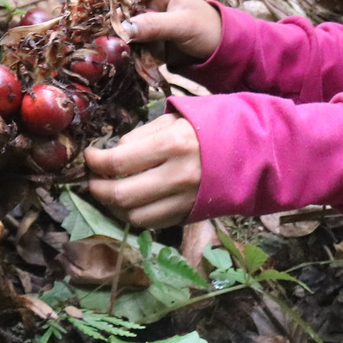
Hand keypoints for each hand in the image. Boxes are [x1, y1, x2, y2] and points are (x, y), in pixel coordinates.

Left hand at [84, 113, 201, 228]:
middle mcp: (177, 177)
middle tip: (92, 179)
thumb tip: (114, 153)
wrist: (253, 150)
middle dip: (97, 188)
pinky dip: (134, 215)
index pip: (118, 163)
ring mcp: (184, 200)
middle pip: (121, 195)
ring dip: (113, 207)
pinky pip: (152, 223)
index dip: (95, 162)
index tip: (89, 157)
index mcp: (172, 145)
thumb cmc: (211, 126)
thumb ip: (141, 136)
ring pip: (134, 216)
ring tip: (109, 192)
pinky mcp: (189, 215)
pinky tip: (130, 202)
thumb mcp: (175, 119)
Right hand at [118, 0, 221, 63]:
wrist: (221, 52)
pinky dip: (129, 52)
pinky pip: (131, 44)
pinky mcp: (148, 40)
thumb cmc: (208, 29)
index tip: (117, 17)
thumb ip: (154, 25)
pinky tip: (129, 59)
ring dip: (122, 40)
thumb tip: (124, 28)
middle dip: (117, 22)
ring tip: (122, 50)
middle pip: (121, 7)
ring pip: (123, 27)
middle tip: (116, 37)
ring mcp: (148, 22)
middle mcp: (150, 3)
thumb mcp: (183, 25)